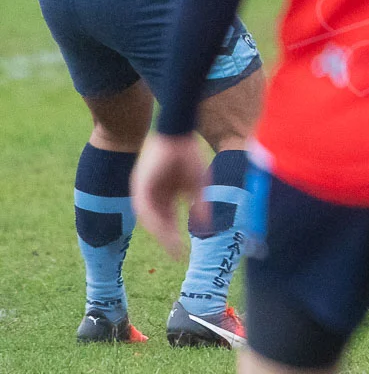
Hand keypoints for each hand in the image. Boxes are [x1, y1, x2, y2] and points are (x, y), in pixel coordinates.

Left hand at [131, 133, 207, 259]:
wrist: (178, 134)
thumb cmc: (189, 155)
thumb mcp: (197, 185)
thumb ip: (199, 204)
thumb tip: (206, 224)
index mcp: (164, 195)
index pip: (167, 220)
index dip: (174, 235)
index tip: (182, 251)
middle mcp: (151, 196)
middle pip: (158, 222)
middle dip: (168, 239)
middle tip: (178, 255)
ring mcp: (144, 191)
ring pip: (150, 219)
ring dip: (161, 233)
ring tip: (173, 247)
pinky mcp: (140, 185)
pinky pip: (145, 208)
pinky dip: (155, 219)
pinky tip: (164, 229)